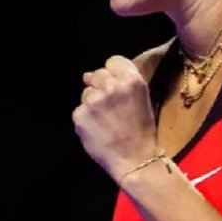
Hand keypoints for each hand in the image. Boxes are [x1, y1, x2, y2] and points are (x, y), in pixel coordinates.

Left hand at [73, 55, 160, 180]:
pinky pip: (79, 111)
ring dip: (93, 104)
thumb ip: (121, 83)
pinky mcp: (80, 115)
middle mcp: (111, 86)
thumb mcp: (142, 99)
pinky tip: (98, 130)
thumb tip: (88, 76)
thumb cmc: (141, 131)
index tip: (117, 86)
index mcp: (131, 80)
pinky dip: (86, 119)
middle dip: (101, 87)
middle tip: (111, 108)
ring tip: (107, 122)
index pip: (113, 61)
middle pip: (98, 75)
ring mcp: (93, 100)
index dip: (114, 73)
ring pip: (86, 93)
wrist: (135, 159)